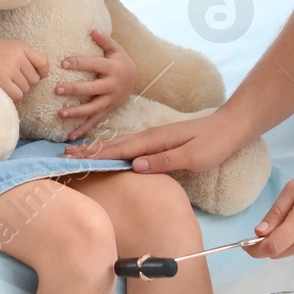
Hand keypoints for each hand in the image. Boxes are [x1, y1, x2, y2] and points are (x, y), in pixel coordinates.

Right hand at [0, 36, 49, 100]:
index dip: (42, 72)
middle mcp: (16, 56)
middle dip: (24, 82)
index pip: (43, 61)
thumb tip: (40, 74)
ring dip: (16, 90)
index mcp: (18, 46)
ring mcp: (9, 69)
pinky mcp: (1, 81)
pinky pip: (16, 95)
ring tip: (1, 82)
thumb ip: (20, 56)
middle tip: (9, 79)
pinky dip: (10, 96)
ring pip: (25, 89)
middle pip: (34, 79)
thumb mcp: (2, 47)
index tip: (38, 76)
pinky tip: (0, 89)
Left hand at [56, 29, 135, 140]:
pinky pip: (95, 121)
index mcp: (113, 68)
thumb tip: (92, 29)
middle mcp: (112, 86)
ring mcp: (110, 100)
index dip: (79, 63)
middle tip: (56, 89)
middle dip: (75, 90)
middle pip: (92, 88)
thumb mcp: (116, 50)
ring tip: (60, 113)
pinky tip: (70, 136)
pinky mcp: (108, 110)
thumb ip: (104, 41)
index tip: (63, 63)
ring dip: (77, 112)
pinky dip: (83, 129)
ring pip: (93, 108)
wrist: (136, 80)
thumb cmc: (121, 62)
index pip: (94, 65)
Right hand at [60, 110, 241, 172]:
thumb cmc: (213, 144)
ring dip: (98, 149)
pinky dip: (113, 149)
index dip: (95, 156)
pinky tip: (108, 153)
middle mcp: (149, 136)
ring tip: (78, 153)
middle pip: (113, 145)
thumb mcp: (192, 156)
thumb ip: (164, 161)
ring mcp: (153, 138)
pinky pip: (129, 146)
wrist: (229, 127)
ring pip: (119, 144)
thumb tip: (135, 166)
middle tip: (63, 156)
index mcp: (154, 140)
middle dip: (88, 151)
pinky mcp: (159, 142)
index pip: (119, 150)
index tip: (72, 159)